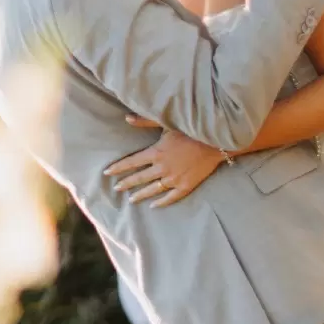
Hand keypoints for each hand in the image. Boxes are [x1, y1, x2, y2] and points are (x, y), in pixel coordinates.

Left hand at [104, 119, 226, 205]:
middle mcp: (162, 168)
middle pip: (139, 178)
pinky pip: (171, 197)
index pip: (131, 162)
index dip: (118, 168)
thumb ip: (145, 121)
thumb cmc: (191, 129)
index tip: (107, 172)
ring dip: (140, 195)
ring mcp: (174, 179)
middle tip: (116, 188)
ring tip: (131, 199)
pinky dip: (162, 202)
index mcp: (156, 152)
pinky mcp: (186, 186)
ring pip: (152, 190)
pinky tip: (154, 206)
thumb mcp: (166, 123)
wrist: (216, 141)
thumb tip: (126, 118)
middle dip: (126, 183)